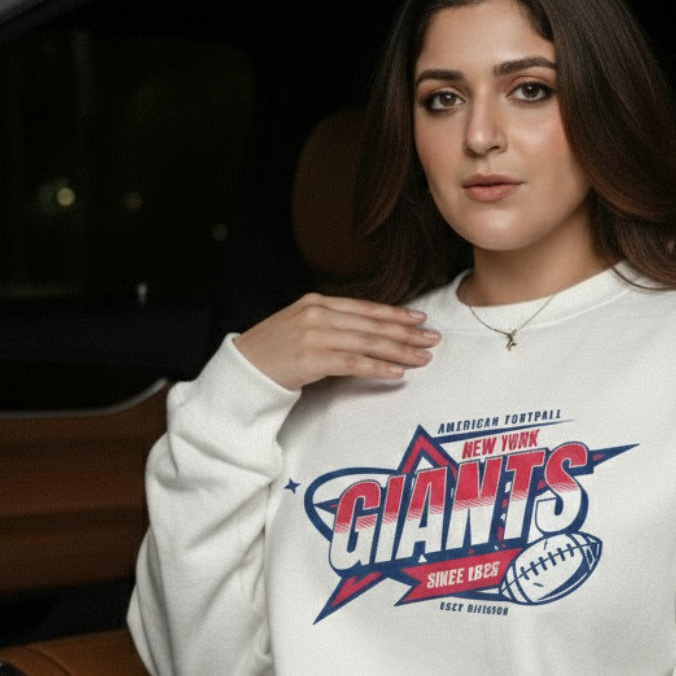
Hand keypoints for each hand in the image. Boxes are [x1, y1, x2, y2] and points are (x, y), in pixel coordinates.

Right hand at [235, 293, 439, 389]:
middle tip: (433, 339)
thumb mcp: (299, 326)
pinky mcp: (313, 359)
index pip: (365, 307)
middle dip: (406, 332)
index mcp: (317, 302)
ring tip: (422, 358)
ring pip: (368, 343)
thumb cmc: (271, 352)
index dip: (395, 313)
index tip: (419, 319)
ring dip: (400, 351)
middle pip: (372, 324)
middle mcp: (318, 314)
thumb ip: (329, 324)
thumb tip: (363, 333)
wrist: (242, 370)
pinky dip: (378, 367)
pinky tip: (397, 372)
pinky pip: (354, 364)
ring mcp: (316, 335)